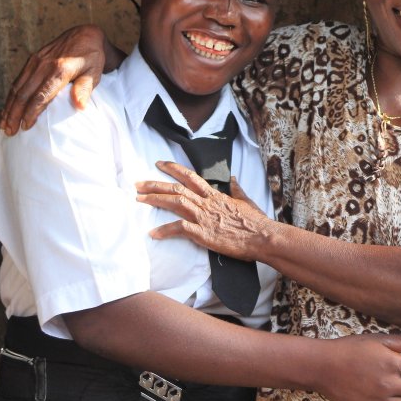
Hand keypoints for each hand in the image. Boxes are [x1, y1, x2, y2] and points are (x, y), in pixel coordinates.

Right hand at [0, 25, 109, 134]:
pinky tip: (8, 107)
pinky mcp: (33, 59)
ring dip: (9, 106)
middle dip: (15, 114)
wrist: (85, 34)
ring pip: (18, 87)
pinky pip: (19, 79)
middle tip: (10, 131)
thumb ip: (85, 88)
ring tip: (4, 124)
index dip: (31, 112)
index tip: (26, 127)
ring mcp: (36, 60)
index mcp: (60, 70)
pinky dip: (11, 95)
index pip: (41, 96)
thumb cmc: (92, 58)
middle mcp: (44, 65)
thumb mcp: (94, 72)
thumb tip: (80, 106)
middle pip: (24, 94)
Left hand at [136, 161, 272, 260]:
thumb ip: (236, 190)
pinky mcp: (203, 233)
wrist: (262, 237)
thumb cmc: (256, 222)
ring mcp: (203, 217)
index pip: (190, 176)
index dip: (173, 168)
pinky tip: (153, 233)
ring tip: (138, 200)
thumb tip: (232, 179)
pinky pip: (179, 228)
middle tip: (138, 184)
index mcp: (215, 195)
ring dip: (155, 200)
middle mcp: (206, 203)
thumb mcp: (246, 201)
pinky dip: (165, 230)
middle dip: (155, 184)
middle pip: (176, 188)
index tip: (159, 163)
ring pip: (174, 202)